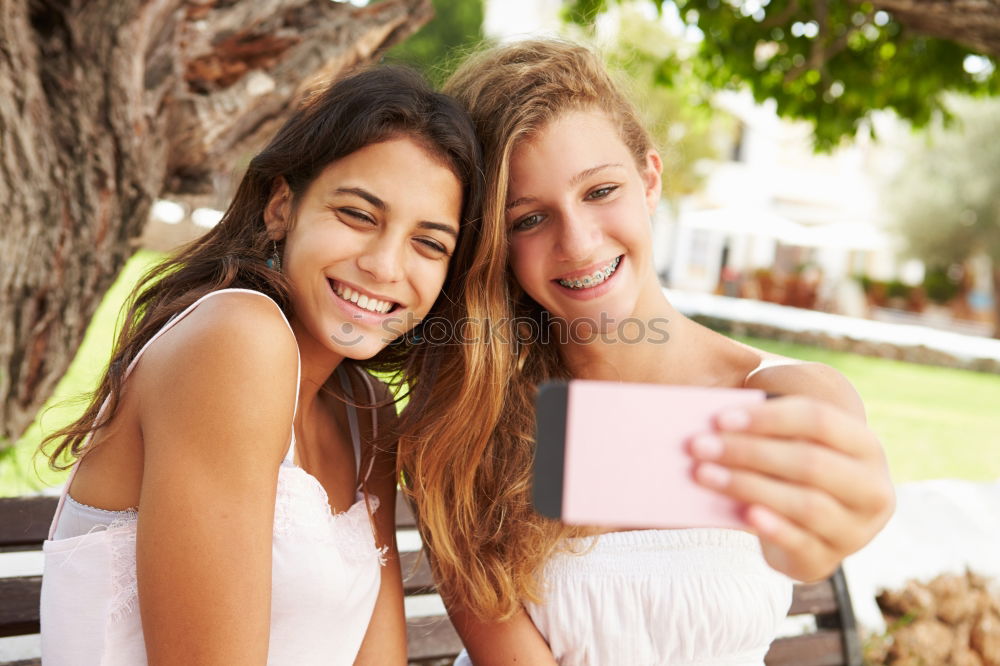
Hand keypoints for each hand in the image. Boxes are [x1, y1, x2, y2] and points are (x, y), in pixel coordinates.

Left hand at [688, 395, 894, 581]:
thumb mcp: (788, 439)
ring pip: (805, 504)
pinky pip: (800, 542)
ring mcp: (855, 530)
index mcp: (864, 446)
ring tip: (702, 474)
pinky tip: (741, 513)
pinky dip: (771, 527)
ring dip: (748, 486)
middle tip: (698, 445)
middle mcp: (871, 488)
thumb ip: (765, 425)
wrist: (808, 528)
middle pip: (810, 462)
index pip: (819, 420)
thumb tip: (718, 421)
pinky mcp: (827, 561)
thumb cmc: (790, 467)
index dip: (769, 417)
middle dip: (749, 452)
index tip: (720, 417)